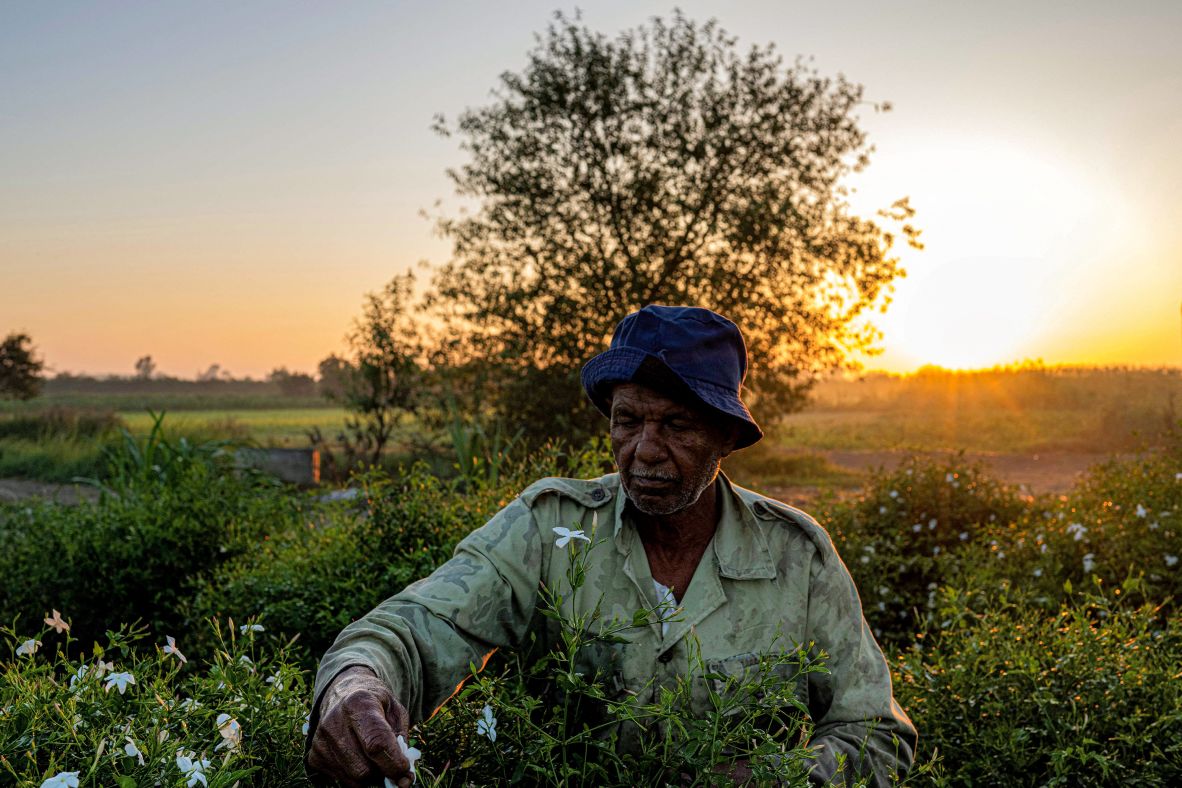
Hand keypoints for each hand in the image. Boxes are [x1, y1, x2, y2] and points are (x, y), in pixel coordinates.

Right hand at [306, 666, 414, 786]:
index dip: (394, 763)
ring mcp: (320, 741)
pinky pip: (342, 781)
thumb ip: (402, 741)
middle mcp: (334, 722)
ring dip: (371, 775)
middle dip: (383, 771)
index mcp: (358, 703)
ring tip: (374, 757)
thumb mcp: (395, 711)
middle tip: (391, 764)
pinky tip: (359, 757)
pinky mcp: (314, 757)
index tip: (406, 771)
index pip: (376, 743)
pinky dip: (356, 776)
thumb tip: (404, 778)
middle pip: (363, 769)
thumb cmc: (376, 704)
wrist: (344, 695)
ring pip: (354, 779)